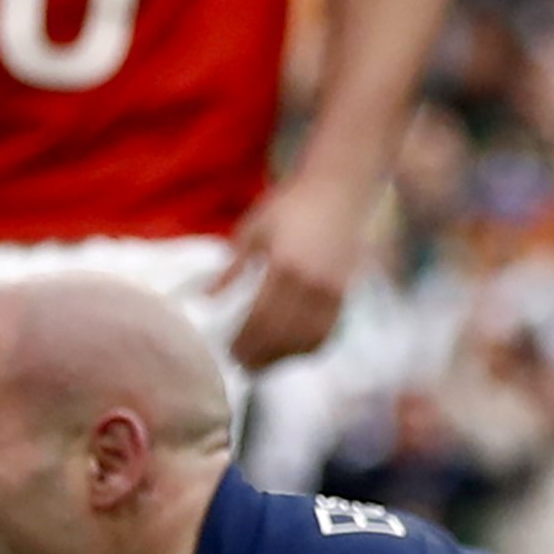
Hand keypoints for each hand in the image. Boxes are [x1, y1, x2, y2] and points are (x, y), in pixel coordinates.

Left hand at [214, 170, 365, 368]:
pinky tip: (291, 351)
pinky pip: (326, 333)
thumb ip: (233, 267)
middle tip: (241, 364)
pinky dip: (308, 348)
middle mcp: (312, 285)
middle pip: (283, 336)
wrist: (339, 188)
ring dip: (283, 357)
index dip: (245, 341)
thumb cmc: (291, 204)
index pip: (261, 320)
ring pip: (306, 340)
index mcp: (284, 267)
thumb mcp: (254, 230)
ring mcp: (332, 292)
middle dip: (260, 356)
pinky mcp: (345, 293)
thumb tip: (207, 297)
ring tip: (263, 363)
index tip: (228, 351)